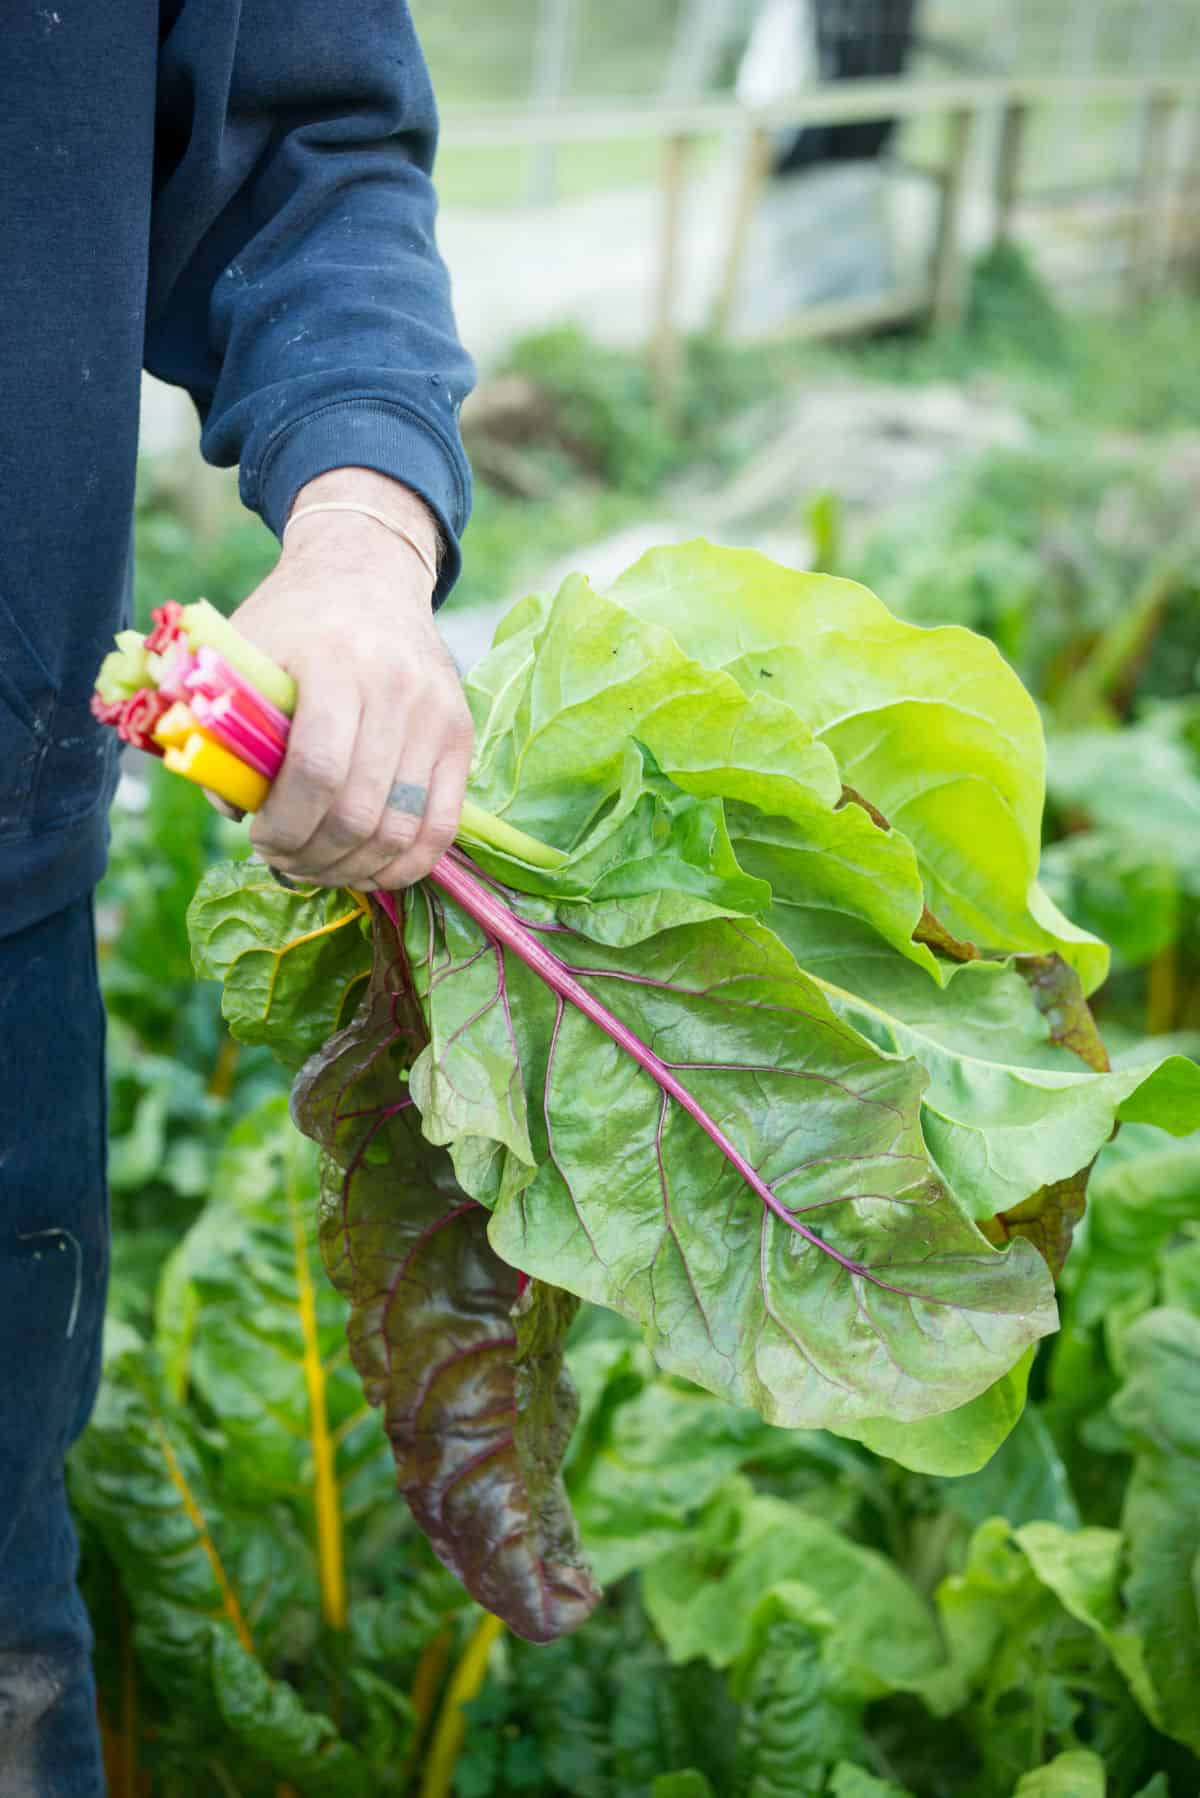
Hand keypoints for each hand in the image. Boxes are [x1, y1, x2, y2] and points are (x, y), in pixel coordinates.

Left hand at [226, 468, 472, 890]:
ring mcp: (436, 715)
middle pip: (360, 810)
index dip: (286, 825)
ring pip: (403, 828)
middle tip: (285, 861)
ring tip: (321, 868)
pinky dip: (407, 863)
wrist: (366, 575)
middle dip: (314, 855)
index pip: (318, 770)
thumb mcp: (244, 657)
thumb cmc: (293, 622)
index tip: (260, 839)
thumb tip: (235, 813)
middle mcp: (396, 688)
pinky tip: (371, 869)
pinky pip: (443, 824)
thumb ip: (226, 732)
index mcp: (334, 663)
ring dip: (356, 868)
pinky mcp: (461, 735)